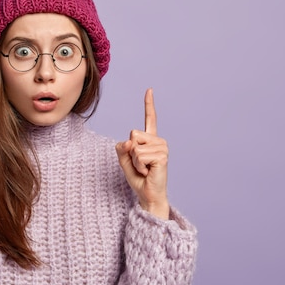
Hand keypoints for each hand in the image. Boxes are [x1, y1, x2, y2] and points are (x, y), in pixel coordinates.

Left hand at [115, 88, 169, 218]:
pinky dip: (139, 166)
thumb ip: (122, 147)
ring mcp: (162, 147)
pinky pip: (139, 155)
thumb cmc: (138, 178)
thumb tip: (130, 142)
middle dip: (131, 151)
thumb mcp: (124, 160)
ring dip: (135, 161)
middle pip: (133, 133)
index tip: (149, 90)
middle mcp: (158, 141)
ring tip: (145, 169)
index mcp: (150, 139)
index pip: (150, 118)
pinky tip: (148, 171)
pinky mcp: (162, 156)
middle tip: (141, 165)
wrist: (148, 195)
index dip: (149, 104)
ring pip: (135, 146)